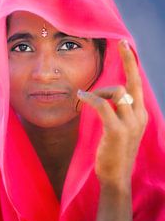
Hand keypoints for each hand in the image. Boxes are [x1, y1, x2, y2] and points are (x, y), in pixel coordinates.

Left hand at [77, 39, 147, 187]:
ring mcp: (130, 124)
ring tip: (87, 98)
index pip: (138, 84)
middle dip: (128, 60)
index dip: (133, 64)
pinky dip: (90, 98)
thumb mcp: (123, 128)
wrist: (116, 177)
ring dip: (99, 91)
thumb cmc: (115, 151)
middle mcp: (139, 116)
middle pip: (134, 82)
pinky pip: (102, 105)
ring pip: (116, 92)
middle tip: (122, 43)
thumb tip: (107, 94)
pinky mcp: (117, 131)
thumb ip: (119, 111)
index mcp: (140, 114)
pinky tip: (81, 97)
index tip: (128, 46)